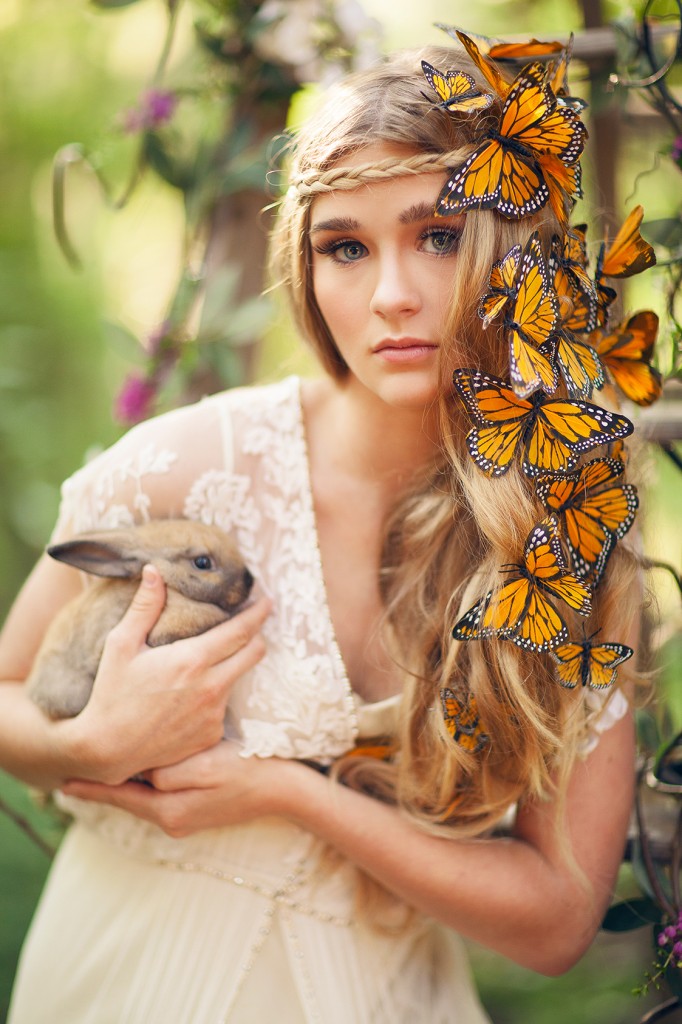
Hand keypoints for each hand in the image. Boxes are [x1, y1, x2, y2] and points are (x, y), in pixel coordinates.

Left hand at [61, 740, 299, 836]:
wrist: (286, 791)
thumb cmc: (249, 770)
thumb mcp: (207, 764)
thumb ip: (169, 770)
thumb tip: (143, 771)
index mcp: (169, 810)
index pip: (119, 797)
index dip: (91, 788)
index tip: (61, 782)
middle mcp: (172, 820)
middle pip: (128, 799)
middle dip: (106, 784)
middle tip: (76, 770)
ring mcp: (185, 819)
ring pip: (145, 797)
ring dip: (128, 782)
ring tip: (105, 768)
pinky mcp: (197, 812)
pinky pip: (163, 797)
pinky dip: (149, 784)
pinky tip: (145, 768)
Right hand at [64, 565, 270, 784]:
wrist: (107, 750)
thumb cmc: (111, 694)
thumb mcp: (121, 645)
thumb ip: (144, 607)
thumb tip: (155, 571)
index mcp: (192, 660)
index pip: (242, 630)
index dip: (259, 613)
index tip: (268, 600)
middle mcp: (211, 687)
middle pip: (255, 652)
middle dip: (257, 636)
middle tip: (249, 626)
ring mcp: (214, 714)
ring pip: (237, 678)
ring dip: (230, 666)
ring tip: (207, 662)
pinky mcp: (211, 735)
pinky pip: (223, 707)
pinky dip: (214, 696)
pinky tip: (190, 697)